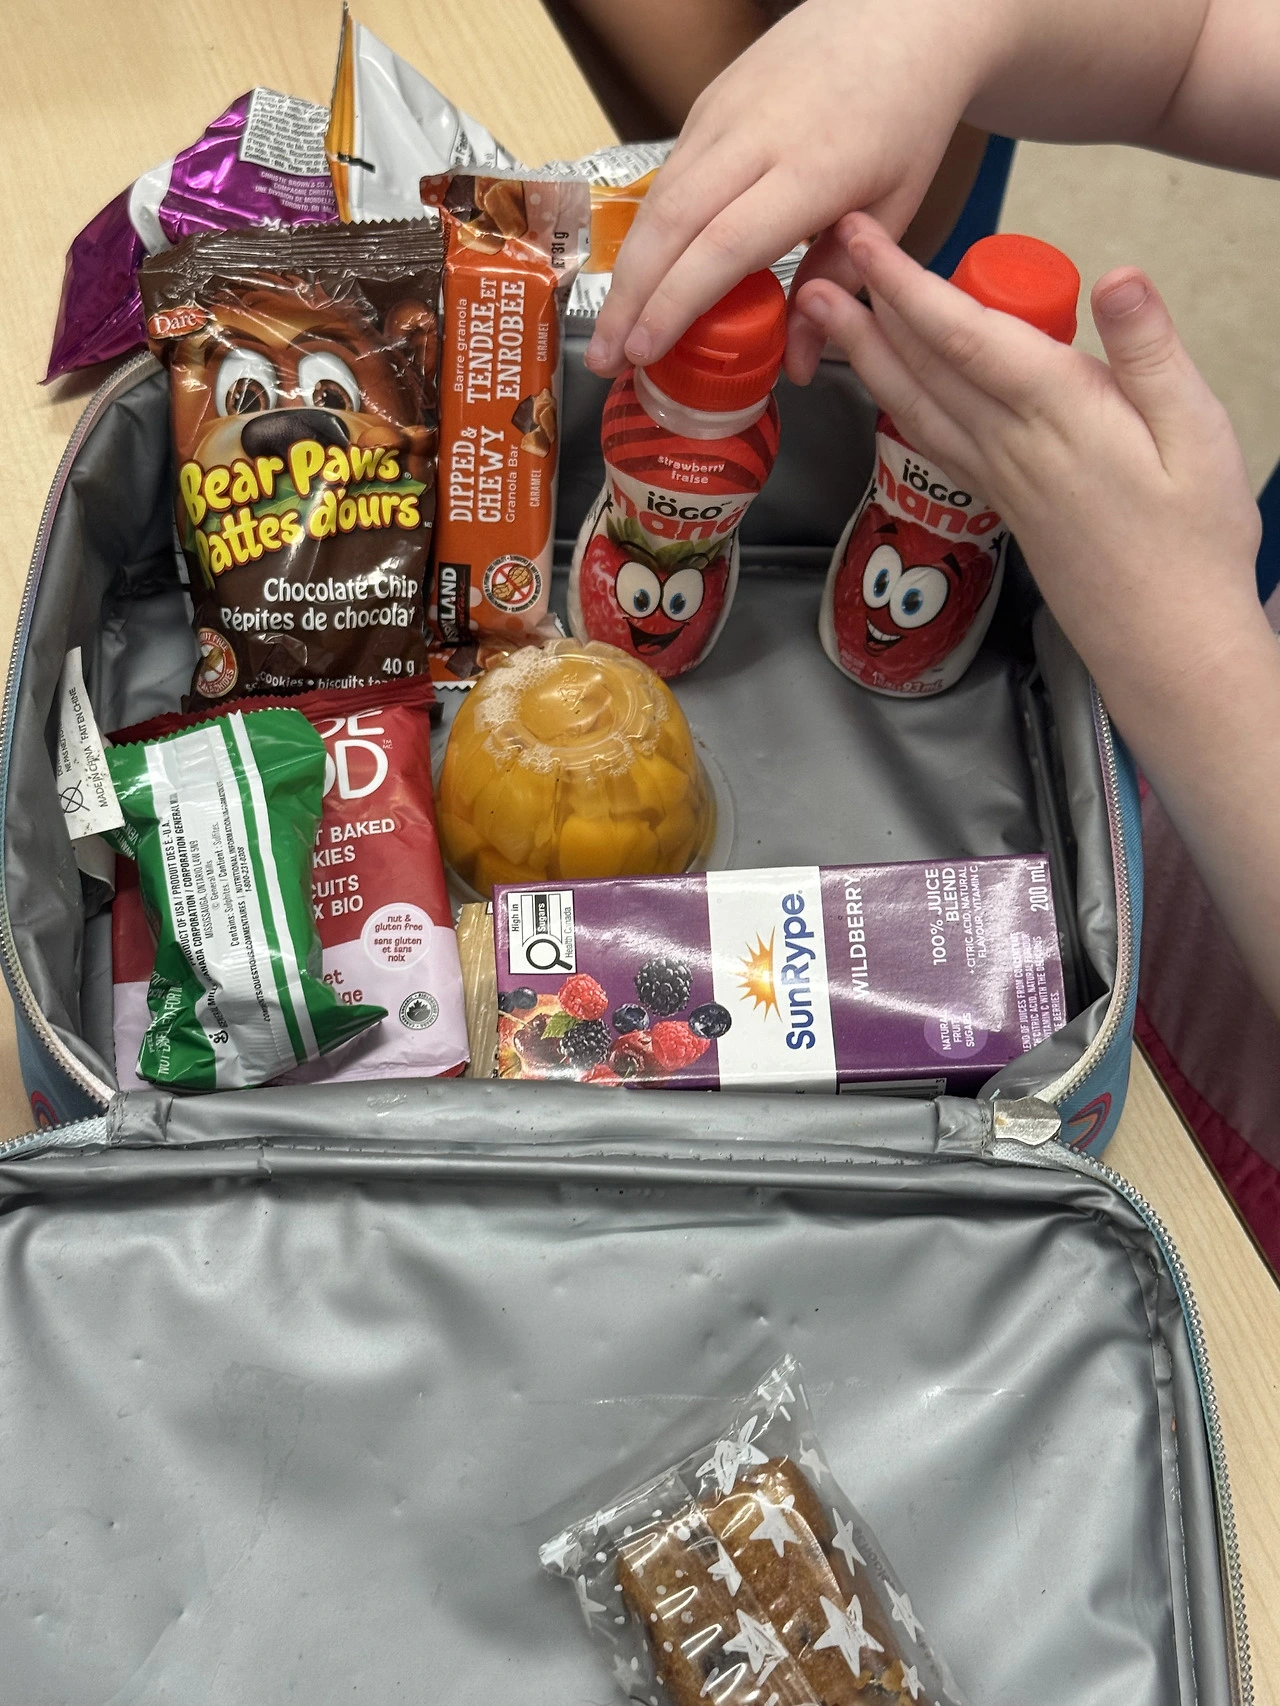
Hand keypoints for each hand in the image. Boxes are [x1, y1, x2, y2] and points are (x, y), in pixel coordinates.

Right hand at [584, 0, 980, 375]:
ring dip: (627, 272)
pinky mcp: (708, 105)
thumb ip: (838, 286)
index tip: (644, 351)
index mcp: (812, 170)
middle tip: (603, 359)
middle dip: (629, 299)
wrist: (899, 14)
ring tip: (611, 331)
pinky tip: (639, 278)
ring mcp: (722, 114)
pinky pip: (668, 178)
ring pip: (657, 201)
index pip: (723, 246)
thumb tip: (795, 367)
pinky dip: (647, 234)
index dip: (674, 304)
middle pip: (671, 226)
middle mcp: (755, 137)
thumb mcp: (893, 210)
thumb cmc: (904, 115)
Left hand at [792, 215, 1264, 736]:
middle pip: (922, 369)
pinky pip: (935, 440)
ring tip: (825, 320)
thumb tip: (1119, 275)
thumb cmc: (1194, 542)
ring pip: (917, 406)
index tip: (863, 241)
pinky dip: (901, 402)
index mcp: (1060, 415)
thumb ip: (1151, 353)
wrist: (1167, 641)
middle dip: (865, 313)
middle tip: (813, 266)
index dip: (906, 285)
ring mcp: (998, 478)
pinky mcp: (999, 501)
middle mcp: (1011, 446)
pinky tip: (886, 387)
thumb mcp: (1201, 433)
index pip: (965, 337)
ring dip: (866, 358)